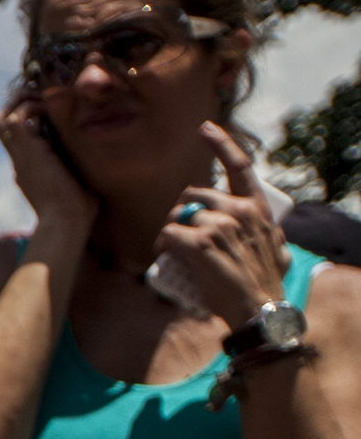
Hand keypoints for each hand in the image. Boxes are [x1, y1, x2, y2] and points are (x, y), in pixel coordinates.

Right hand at [0, 87, 97, 241]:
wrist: (67, 220)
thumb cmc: (80, 209)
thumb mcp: (79, 181)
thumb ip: (79, 166)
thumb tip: (95, 155)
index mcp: (29, 168)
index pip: (19, 138)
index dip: (32, 120)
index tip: (57, 111)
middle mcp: (19, 160)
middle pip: (2, 124)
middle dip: (21, 106)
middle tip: (49, 100)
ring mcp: (18, 155)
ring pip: (2, 118)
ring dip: (24, 103)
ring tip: (51, 101)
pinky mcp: (24, 150)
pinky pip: (16, 117)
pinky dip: (32, 107)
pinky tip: (55, 110)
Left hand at [153, 124, 285, 326]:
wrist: (258, 310)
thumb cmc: (265, 284)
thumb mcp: (277, 250)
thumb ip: (269, 234)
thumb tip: (272, 232)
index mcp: (258, 209)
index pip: (240, 168)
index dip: (222, 144)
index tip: (205, 128)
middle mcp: (240, 211)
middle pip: (194, 195)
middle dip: (181, 212)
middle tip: (179, 235)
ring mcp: (220, 226)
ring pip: (178, 215)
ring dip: (169, 230)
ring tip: (172, 249)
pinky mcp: (200, 244)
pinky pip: (167, 234)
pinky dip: (161, 244)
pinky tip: (166, 256)